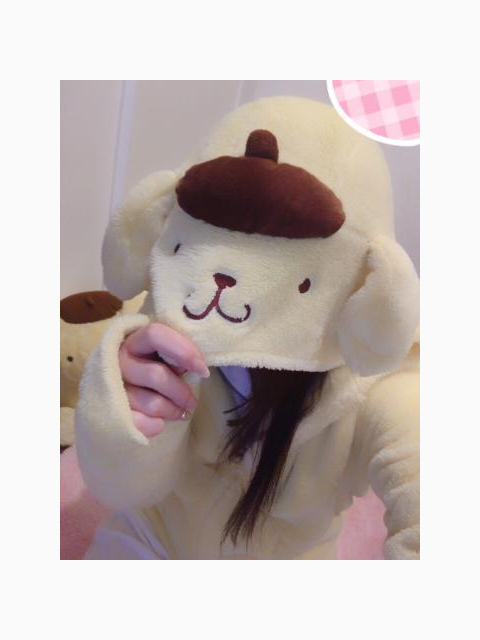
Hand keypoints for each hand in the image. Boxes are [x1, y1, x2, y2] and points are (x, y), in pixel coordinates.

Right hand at [119, 323, 208, 437]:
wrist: (113, 397)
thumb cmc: (147, 371)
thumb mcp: (159, 356)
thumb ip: (173, 355)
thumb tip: (198, 368)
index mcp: (133, 342)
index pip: (155, 335)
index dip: (183, 350)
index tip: (203, 370)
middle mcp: (118, 361)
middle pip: (156, 375)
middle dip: (181, 392)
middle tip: (192, 403)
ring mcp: (112, 388)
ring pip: (152, 404)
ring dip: (172, 411)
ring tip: (179, 413)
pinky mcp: (111, 413)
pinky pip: (142, 423)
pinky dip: (156, 425)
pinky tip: (160, 422)